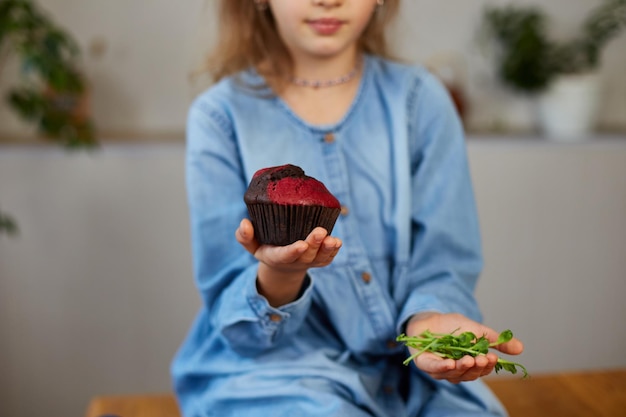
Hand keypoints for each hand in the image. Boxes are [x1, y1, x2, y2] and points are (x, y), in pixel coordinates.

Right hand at [235, 218, 341, 305]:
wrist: (282, 264)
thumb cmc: (266, 248)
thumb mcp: (252, 245)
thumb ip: (244, 236)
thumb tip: (244, 223)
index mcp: (277, 257)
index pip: (285, 256)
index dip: (293, 251)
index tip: (301, 244)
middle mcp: (295, 261)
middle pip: (306, 255)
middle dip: (314, 244)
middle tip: (321, 232)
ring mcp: (309, 261)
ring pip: (320, 257)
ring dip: (328, 249)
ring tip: (334, 240)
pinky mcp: (320, 260)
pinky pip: (328, 258)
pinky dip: (334, 251)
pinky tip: (338, 242)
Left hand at [405, 312, 523, 383]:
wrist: (429, 317)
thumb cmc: (453, 326)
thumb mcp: (478, 331)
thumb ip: (496, 341)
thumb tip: (521, 349)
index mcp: (469, 365)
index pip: (481, 370)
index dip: (488, 365)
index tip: (494, 357)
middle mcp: (454, 370)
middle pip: (468, 374)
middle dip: (477, 367)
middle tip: (483, 358)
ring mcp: (439, 369)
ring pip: (453, 374)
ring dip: (462, 367)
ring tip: (470, 359)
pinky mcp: (424, 363)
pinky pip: (434, 368)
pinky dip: (442, 366)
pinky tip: (450, 362)